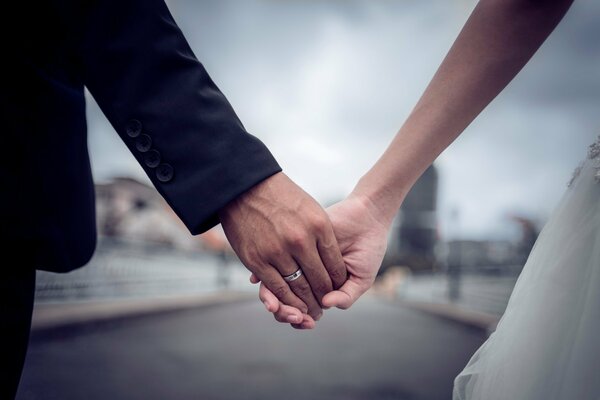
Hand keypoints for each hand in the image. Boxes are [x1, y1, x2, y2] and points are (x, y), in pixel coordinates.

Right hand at [219, 172, 346, 322]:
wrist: (246, 186)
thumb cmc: (281, 196)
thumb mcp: (311, 209)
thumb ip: (323, 234)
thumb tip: (332, 258)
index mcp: (319, 226)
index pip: (335, 265)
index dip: (337, 281)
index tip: (336, 289)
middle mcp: (300, 240)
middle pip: (319, 280)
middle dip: (324, 297)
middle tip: (325, 308)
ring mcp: (278, 251)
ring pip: (299, 288)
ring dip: (307, 304)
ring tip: (312, 313)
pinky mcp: (257, 260)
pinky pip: (277, 288)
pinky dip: (287, 300)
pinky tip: (293, 306)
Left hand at [252, 194, 389, 326]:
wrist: (367, 218)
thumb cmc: (368, 250)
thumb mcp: (361, 279)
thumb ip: (346, 296)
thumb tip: (325, 304)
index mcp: (319, 291)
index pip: (301, 311)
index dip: (300, 320)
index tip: (307, 322)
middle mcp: (304, 278)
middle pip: (283, 302)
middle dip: (284, 313)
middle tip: (294, 316)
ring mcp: (296, 262)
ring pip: (274, 284)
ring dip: (273, 299)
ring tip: (278, 304)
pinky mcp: (291, 245)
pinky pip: (271, 260)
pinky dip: (264, 274)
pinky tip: (264, 280)